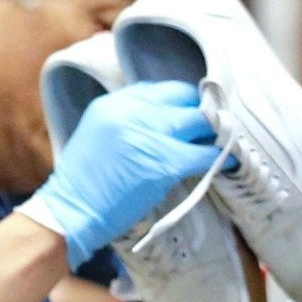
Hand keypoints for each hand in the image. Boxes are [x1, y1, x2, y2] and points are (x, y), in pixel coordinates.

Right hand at [20, 80, 218, 265]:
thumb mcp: (99, 137)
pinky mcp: (163, 162)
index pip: (158, 89)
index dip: (182, 100)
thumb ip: (127, 123)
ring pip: (198, 122)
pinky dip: (221, 157)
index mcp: (113, 104)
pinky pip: (202, 153)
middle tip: (216, 126)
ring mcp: (148, 135)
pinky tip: (230, 162)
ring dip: (216, 132)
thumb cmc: (85, 185)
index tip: (194, 111)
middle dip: (203, 111)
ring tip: (225, 142)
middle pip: (182, 99)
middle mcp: (130, 112)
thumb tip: (165, 124)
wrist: (71, 212)